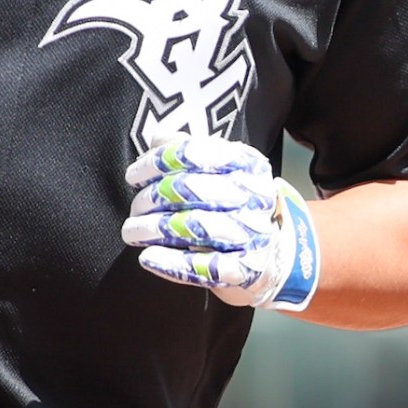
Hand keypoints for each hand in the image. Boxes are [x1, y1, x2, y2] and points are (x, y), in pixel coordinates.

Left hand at [121, 137, 320, 311]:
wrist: (276, 253)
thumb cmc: (236, 205)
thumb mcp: (223, 170)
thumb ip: (190, 150)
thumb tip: (159, 138)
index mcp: (247, 164)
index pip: (195, 153)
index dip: (158, 162)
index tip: (134, 175)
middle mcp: (253, 195)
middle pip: (192, 189)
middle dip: (153, 197)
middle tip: (136, 207)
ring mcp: (251, 233)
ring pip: (195, 226)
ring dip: (154, 229)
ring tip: (131, 231)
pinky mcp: (245, 269)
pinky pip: (204, 266)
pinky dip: (171, 263)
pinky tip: (148, 258)